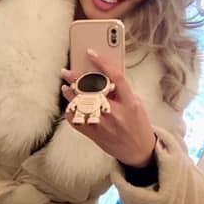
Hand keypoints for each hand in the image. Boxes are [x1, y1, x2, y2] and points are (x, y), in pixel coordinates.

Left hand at [62, 49, 156, 167]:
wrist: (138, 151)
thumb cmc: (138, 125)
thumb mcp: (136, 104)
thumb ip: (122, 91)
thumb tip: (103, 74)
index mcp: (129, 102)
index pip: (115, 77)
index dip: (102, 62)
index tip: (91, 52)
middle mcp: (115, 113)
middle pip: (92, 91)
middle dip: (77, 80)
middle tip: (67, 72)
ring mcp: (103, 124)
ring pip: (81, 105)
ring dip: (70, 95)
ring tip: (65, 87)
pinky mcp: (94, 135)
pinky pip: (77, 121)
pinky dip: (71, 112)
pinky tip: (69, 105)